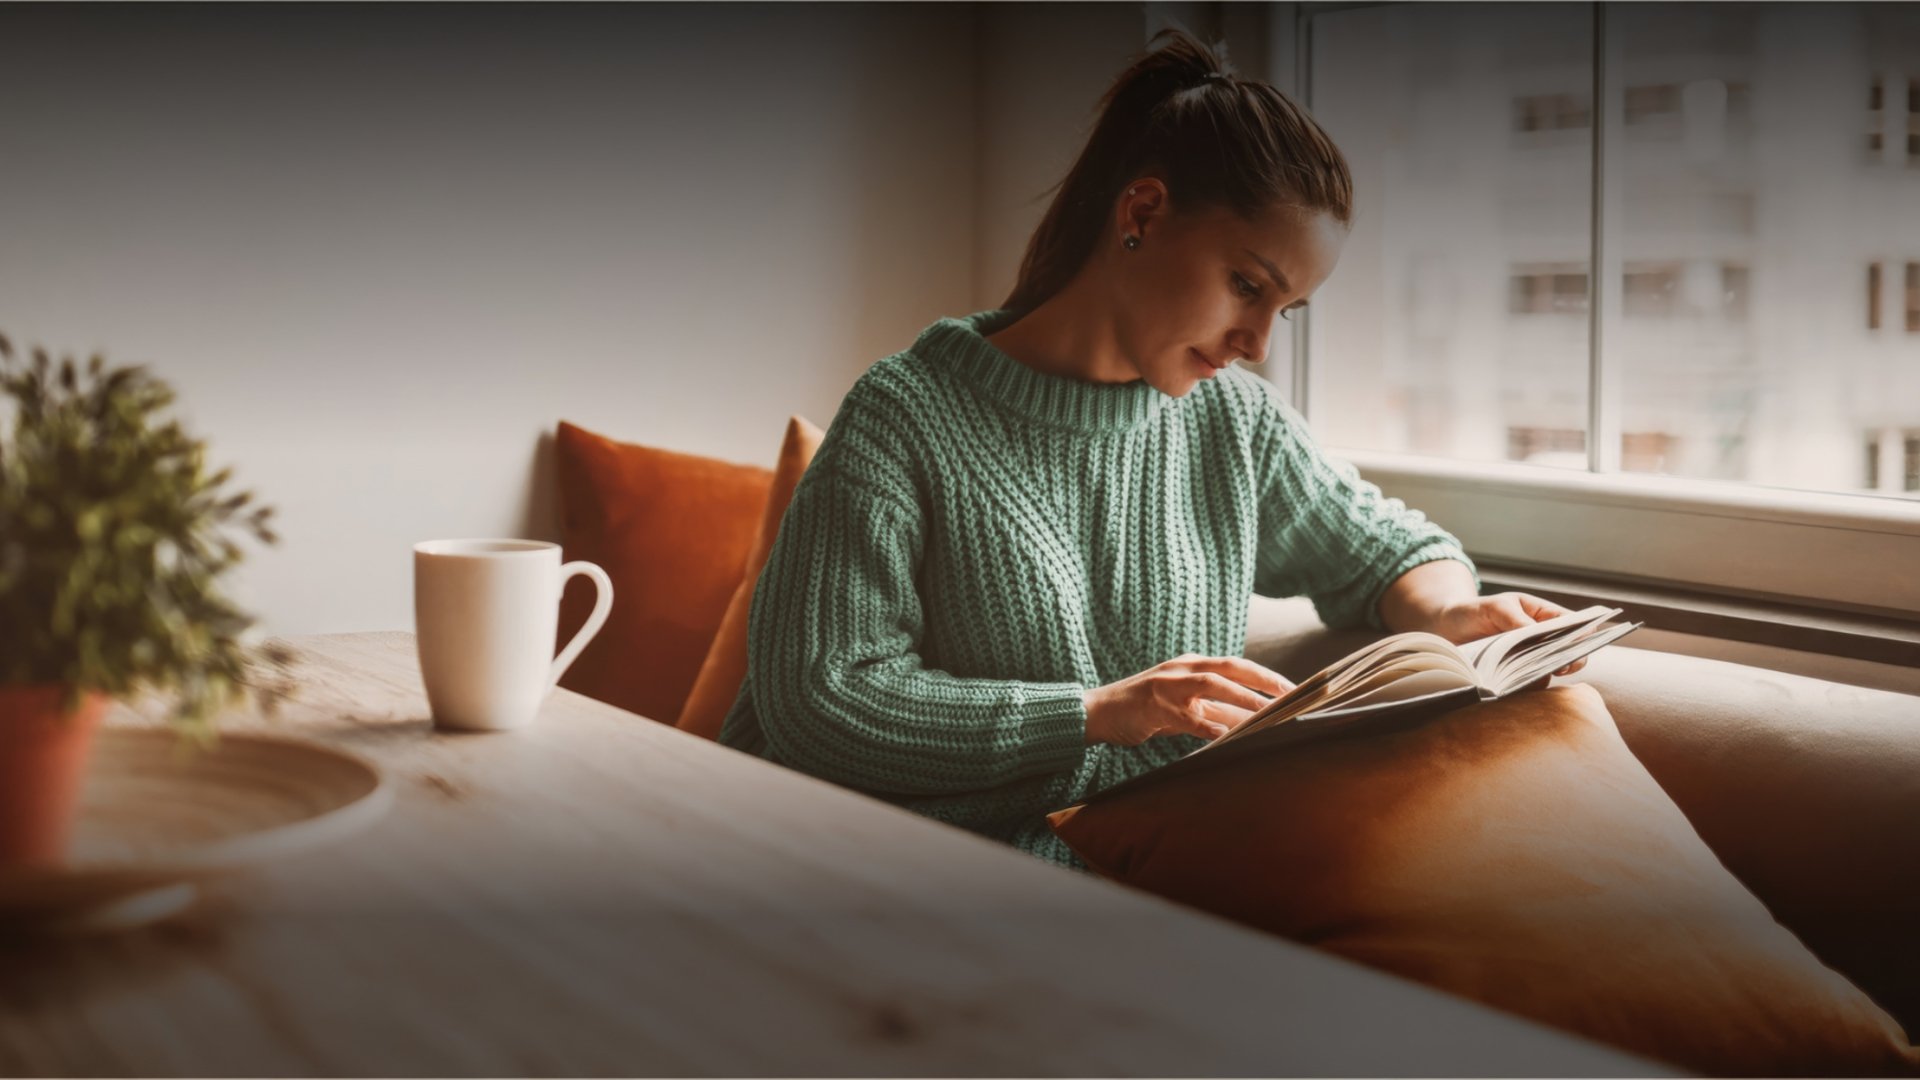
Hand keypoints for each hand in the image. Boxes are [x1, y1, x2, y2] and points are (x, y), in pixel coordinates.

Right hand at [1082, 654, 1295, 746]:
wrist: (1101, 712)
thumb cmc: (1146, 710)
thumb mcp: (1184, 706)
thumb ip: (1215, 709)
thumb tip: (1254, 721)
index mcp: (1192, 665)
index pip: (1236, 665)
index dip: (1266, 675)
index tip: (1295, 687)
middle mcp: (1182, 669)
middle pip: (1229, 667)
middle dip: (1262, 680)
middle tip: (1291, 694)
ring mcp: (1166, 686)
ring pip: (1210, 686)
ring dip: (1240, 698)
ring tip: (1266, 712)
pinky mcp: (1153, 706)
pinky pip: (1184, 716)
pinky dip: (1205, 724)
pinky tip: (1224, 735)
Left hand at [1425, 592, 1588, 678]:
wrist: (1443, 630)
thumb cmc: (1473, 611)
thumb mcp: (1495, 607)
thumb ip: (1517, 620)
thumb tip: (1539, 636)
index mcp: (1544, 617)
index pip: (1577, 626)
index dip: (1583, 637)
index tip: (1577, 646)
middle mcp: (1541, 642)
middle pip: (1570, 655)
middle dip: (1567, 661)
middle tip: (1558, 667)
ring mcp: (1528, 662)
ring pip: (1548, 675)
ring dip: (1539, 676)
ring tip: (1523, 674)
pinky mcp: (1513, 680)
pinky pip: (1526, 689)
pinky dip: (1521, 690)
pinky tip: (1508, 687)